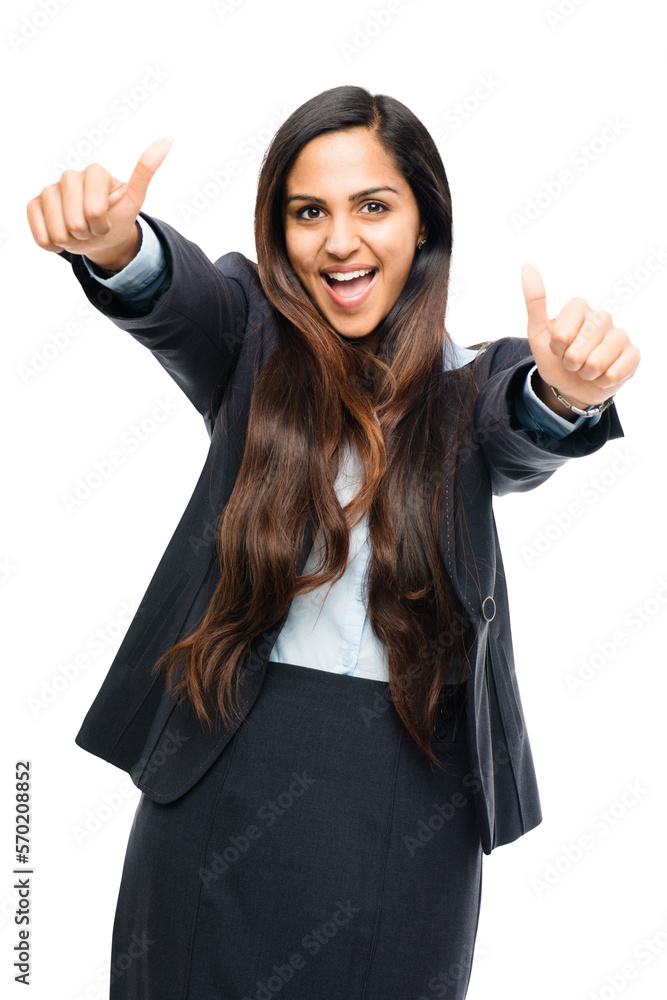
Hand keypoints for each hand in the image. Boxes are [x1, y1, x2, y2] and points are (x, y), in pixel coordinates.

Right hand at [26, 137, 172, 271]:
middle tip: (93, 228)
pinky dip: (53, 244)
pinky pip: (41, 235)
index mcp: (94, 172)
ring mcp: (49, 190)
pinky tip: (62, 235)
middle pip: (75, 223)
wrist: (101, 237)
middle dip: (88, 234)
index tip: (107, 220)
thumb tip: (168, 140)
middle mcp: (69, 176)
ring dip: (71, 241)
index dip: (102, 225)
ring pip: (57, 231)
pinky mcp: (34, 205)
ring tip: (79, 231)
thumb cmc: (118, 217)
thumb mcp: (134, 199)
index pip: (95, 212)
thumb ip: (145, 171)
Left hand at [520, 261, 639, 409]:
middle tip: (572, 360)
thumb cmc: (554, 357)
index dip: (557, 349)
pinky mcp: (633, 354)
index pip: (562, 336)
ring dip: (585, 373)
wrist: (571, 384)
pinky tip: (602, 374)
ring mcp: (620, 334)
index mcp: (579, 307)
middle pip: (578, 352)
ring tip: (586, 368)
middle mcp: (602, 316)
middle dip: (570, 364)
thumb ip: (534, 301)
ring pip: (596, 364)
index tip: (558, 347)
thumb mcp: (538, 332)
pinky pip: (613, 374)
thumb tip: (526, 264)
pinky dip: (602, 381)